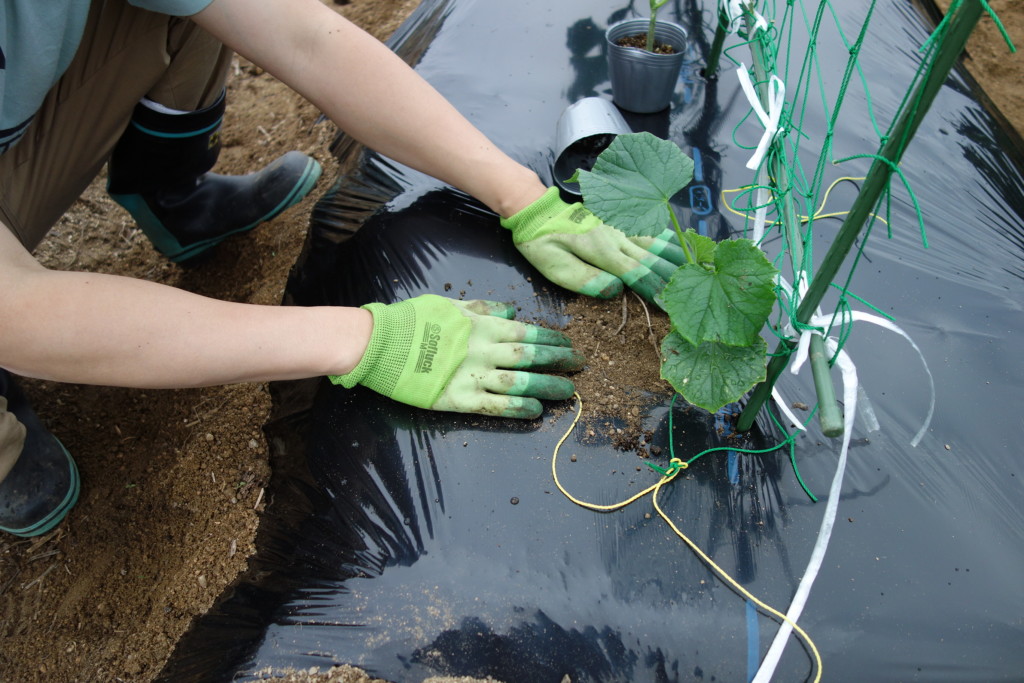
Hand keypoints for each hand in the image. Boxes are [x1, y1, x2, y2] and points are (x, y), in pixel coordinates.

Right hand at [329, 294, 583, 418]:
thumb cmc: (413, 320)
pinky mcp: (458, 399)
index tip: (569, 344)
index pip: (528, 332)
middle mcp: (484, 350)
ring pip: (520, 382)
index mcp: (483, 326)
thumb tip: (511, 311)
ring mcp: (473, 376)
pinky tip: (536, 412)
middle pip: (531, 356)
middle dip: (559, 361)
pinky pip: (495, 406)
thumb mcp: (451, 305)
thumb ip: (483, 308)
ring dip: (547, 387)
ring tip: (568, 391)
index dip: (552, 339)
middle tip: (581, 366)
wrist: (380, 344)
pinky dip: (518, 410)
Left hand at [501, 187, 686, 305]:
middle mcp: (616, 236)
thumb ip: (585, 279)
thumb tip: (616, 290)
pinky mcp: (618, 223)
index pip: (636, 273)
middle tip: (693, 292)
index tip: (673, 304)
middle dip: (673, 276)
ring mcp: (619, 227)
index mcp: (602, 250)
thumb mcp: (554, 265)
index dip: (656, 289)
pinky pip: (647, 231)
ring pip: (654, 242)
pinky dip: (666, 239)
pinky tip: (678, 243)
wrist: (537, 209)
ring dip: (674, 255)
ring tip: (695, 266)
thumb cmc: (543, 242)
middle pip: (651, 258)